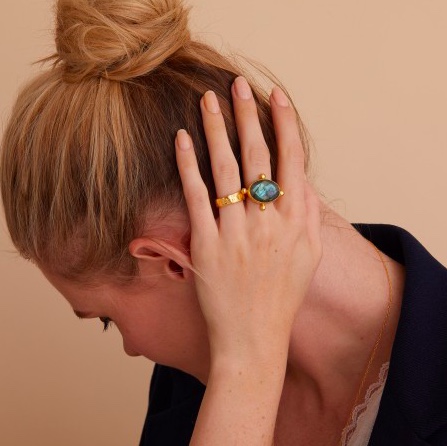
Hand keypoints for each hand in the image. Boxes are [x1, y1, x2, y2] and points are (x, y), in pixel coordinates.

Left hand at [175, 76, 321, 364]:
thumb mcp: (309, 256)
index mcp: (295, 221)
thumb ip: (308, 214)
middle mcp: (268, 222)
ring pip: (225, 169)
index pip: (291, 160)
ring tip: (208, 100)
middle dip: (247, 115)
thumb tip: (300, 179)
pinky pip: (196, 197)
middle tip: (237, 84)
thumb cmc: (282, 297)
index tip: (274, 96)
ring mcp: (236, 232)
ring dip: (216, 130)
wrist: (254, 339)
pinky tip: (182, 139)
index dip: (283, 124)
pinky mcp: (207, 245)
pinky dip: (189, 165)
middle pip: (257, 156)